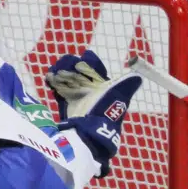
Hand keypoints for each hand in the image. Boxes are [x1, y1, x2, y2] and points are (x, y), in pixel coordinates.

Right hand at [45, 50, 141, 174]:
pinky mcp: (67, 105)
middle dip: (72, 66)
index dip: (90, 62)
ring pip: (69, 81)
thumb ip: (125, 85)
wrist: (89, 132)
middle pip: (80, 74)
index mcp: (104, 89)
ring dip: (62, 74)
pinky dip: (54, 83)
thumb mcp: (117, 96)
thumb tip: (137, 77)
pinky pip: (60, 91)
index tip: (84, 56)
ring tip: (55, 70)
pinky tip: (49, 78)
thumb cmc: (104, 111)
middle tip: (64, 63)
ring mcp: (79, 99)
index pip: (96, 71)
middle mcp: (92, 93)